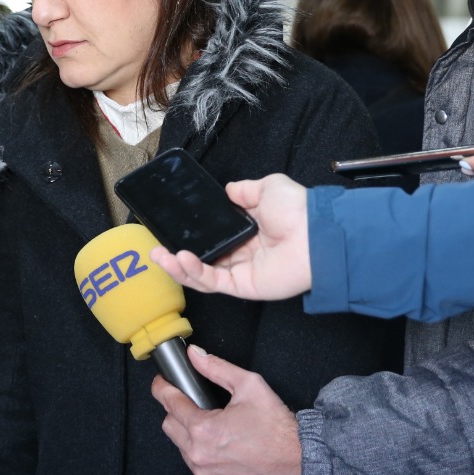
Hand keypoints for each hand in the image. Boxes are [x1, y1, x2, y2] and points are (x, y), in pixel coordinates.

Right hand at [148, 175, 309, 301]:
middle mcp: (244, 253)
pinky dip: (194, 272)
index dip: (193, 236)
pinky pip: (213, 281)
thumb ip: (244, 190)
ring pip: (202, 274)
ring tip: (159, 256)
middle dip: (177, 256)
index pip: (214, 238)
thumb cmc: (298, 210)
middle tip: (156, 248)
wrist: (316, 233)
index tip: (172, 230)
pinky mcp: (244, 286)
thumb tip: (228, 190)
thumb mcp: (267, 188)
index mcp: (249, 232)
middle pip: (203, 260)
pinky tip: (179, 259)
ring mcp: (243, 271)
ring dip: (178, 267)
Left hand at [153, 347, 300, 474]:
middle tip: (199, 409)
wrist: (299, 460)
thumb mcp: (249, 385)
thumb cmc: (276, 426)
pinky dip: (206, 462)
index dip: (163, 388)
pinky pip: (198, 472)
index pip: (169, 403)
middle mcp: (199, 456)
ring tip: (219, 433)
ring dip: (193, 439)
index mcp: (204, 429)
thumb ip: (217, 368)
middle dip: (179, 414)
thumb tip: (195, 356)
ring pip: (183, 451)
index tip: (162, 384)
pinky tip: (225, 454)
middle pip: (170, 427)